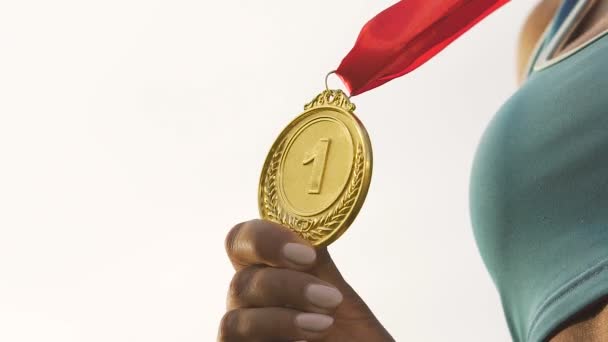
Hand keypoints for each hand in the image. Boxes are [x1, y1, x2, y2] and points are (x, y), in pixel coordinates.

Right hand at [218, 219, 393, 341]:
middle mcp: (248, 303)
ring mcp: (243, 334)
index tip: (307, 254)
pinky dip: (271, 338)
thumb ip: (319, 266)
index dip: (265, 239)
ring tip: (325, 325)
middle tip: (329, 297)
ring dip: (281, 320)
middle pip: (240, 280)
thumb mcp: (342, 299)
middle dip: (286, 285)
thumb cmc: (351, 340)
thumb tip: (304, 215)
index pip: (242, 240)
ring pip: (234, 320)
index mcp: (267, 274)